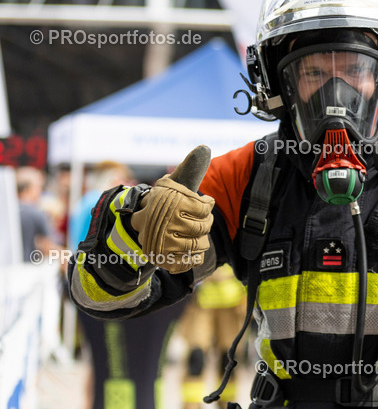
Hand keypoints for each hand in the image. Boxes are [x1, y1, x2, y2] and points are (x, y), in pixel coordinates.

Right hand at [130, 145, 214, 274]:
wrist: (140, 228)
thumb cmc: (164, 203)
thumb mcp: (174, 185)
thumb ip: (189, 169)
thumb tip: (205, 147)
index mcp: (166, 203)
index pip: (205, 208)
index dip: (206, 206)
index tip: (201, 204)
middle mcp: (161, 223)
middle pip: (204, 227)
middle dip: (205, 224)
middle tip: (196, 220)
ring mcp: (161, 244)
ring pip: (201, 245)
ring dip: (201, 240)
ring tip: (191, 233)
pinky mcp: (163, 260)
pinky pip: (192, 261)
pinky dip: (195, 256)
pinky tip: (188, 248)